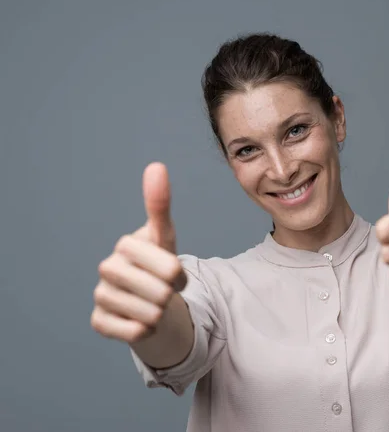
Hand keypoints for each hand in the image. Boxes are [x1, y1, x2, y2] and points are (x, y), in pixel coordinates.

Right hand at [91, 162, 186, 342]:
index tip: (176, 275)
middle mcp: (107, 268)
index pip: (171, 269)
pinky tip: (140, 320)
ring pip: (150, 315)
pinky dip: (146, 330)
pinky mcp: (98, 321)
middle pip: (161, 293)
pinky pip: (134, 333)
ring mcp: (100, 295)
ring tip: (154, 304)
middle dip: (171, 296)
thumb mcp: (165, 237)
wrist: (148, 299)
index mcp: (125, 245)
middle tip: (165, 291)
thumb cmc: (159, 265)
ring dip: (160, 314)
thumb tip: (156, 165)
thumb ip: (160, 205)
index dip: (181, 276)